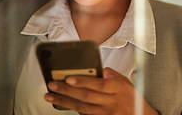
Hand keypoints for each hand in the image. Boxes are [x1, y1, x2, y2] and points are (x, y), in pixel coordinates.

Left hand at [44, 67, 158, 114]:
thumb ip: (111, 75)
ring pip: (82, 108)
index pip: (98, 85)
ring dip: (64, 101)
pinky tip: (62, 104)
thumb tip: (99, 71)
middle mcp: (111, 102)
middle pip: (86, 96)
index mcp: (117, 88)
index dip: (83, 81)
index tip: (68, 78)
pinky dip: (73, 109)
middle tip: (52, 85)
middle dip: (67, 90)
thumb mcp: (126, 82)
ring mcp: (106, 113)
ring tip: (50, 95)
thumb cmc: (131, 97)